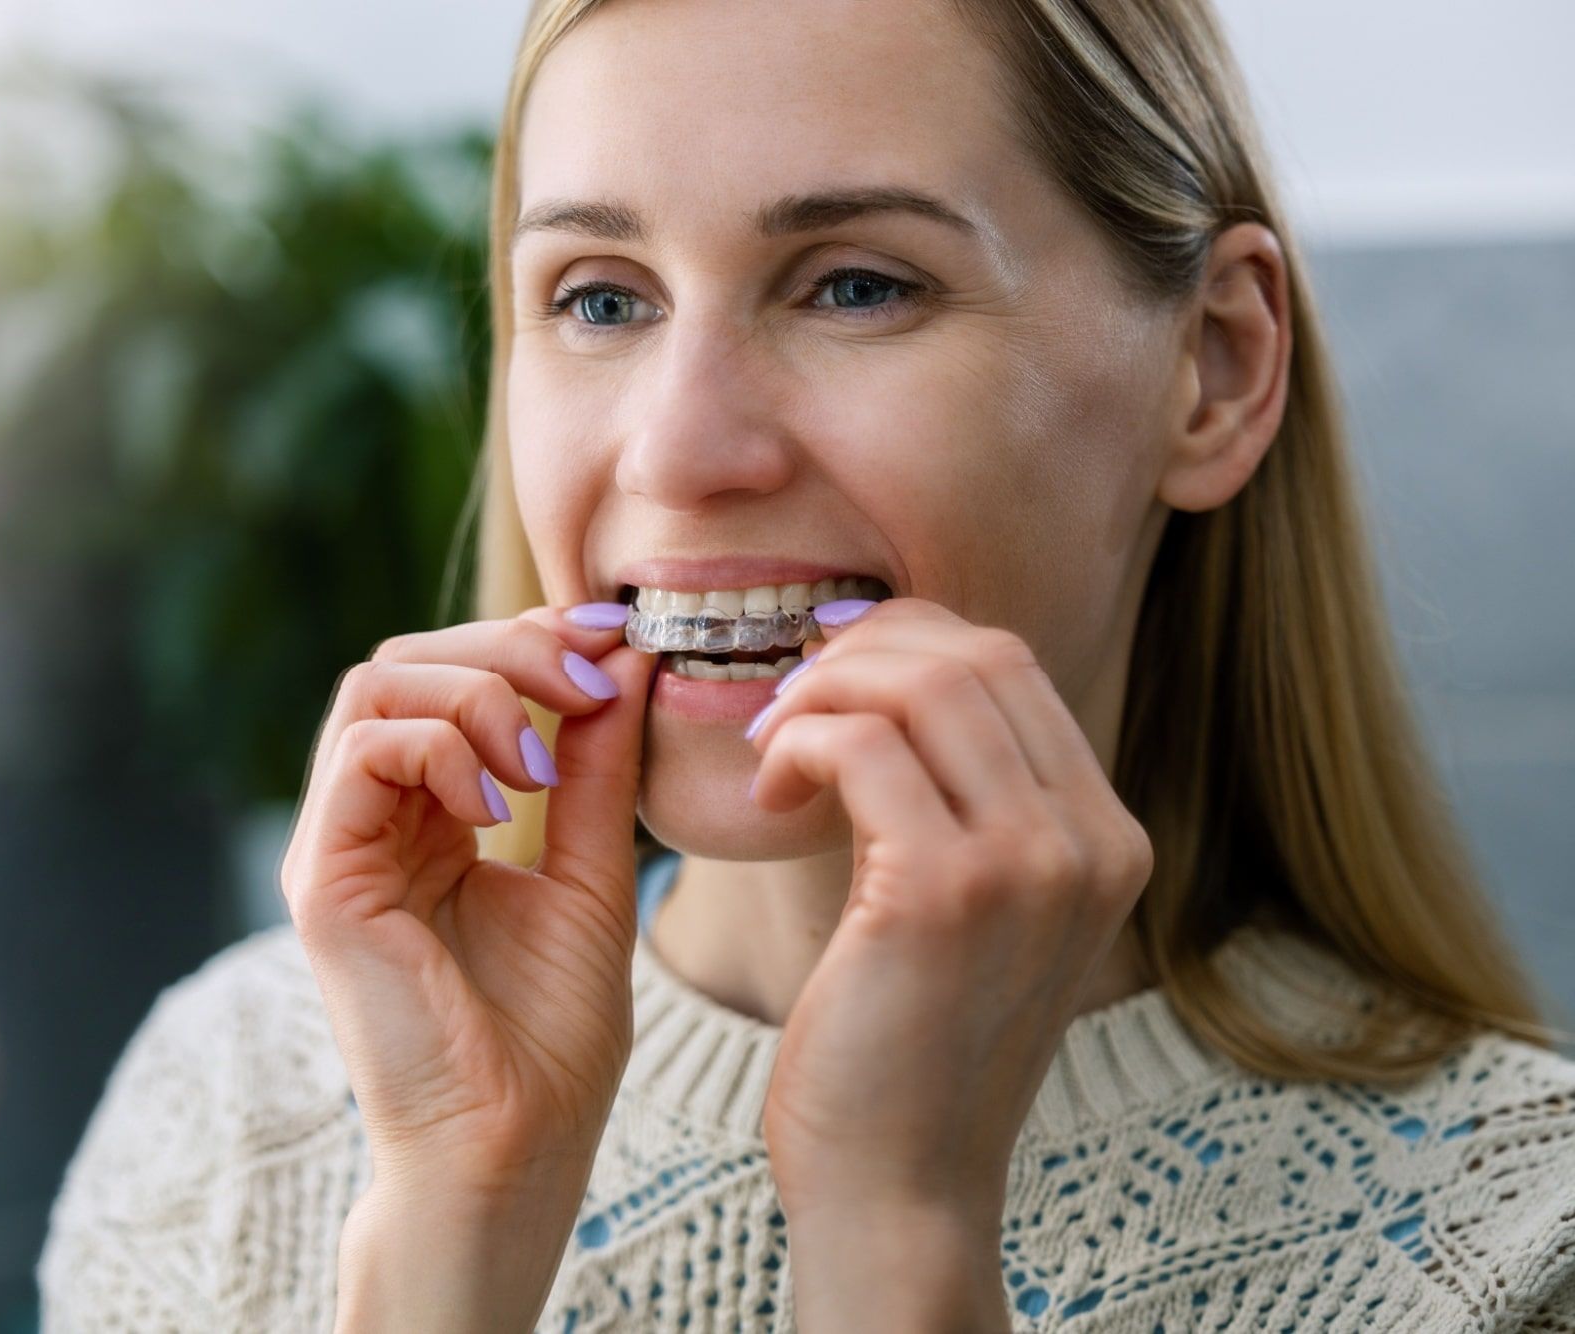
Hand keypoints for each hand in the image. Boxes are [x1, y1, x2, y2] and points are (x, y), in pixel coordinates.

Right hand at [277, 606, 653, 1329]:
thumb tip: (625, 662)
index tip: (614, 638)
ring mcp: (338, 849)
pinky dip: (439, 747)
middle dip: (507, 647)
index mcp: (425, 821)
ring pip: (375, 688)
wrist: (515, 1149)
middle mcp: (370, 824)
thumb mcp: (591, 873)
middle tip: (589, 678)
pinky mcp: (323, 882)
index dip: (529, 639)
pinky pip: (361, 754)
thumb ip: (596, 770)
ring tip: (543, 763)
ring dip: (476, 693)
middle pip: (404, 662)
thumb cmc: (549, 1039)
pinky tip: (502, 802)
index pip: (448, 678)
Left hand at [744, 598, 1151, 1323]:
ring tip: (771, 749)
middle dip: (857, 654)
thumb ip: (969, 801)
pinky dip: (797, 743)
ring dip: (820, 693)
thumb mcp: (975, 909)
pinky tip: (769, 793)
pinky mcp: (945, 892)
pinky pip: (858, 746)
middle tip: (786, 707)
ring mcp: (1030, 865)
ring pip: (917, 683)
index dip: (904, 645)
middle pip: (972, 655)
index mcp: (1108, 838)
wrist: (900, 1187)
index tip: (828, 680)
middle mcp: (1092, 842)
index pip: (1011, 666)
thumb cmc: (908, 1045)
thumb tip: (893, 676)